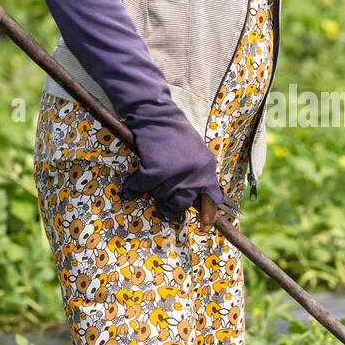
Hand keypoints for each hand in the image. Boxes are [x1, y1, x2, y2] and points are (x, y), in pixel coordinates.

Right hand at [121, 105, 225, 222]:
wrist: (157, 117)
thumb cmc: (175, 134)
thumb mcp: (197, 154)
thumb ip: (197, 176)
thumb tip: (193, 200)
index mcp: (206, 171)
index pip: (211, 200)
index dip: (208, 217)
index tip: (204, 227)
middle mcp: (193, 176)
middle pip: (180, 204)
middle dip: (170, 206)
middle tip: (163, 204)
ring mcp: (174, 176)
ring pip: (159, 196)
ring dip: (152, 189)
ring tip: (152, 172)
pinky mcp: (155, 173)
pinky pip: (142, 188)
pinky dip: (135, 186)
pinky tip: (133, 183)